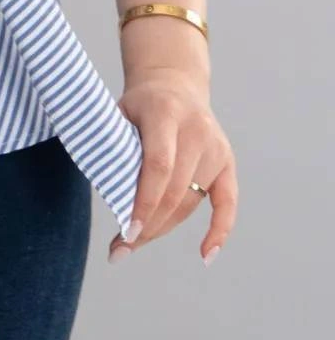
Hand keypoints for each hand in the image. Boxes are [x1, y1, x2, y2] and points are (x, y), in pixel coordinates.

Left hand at [109, 67, 237, 264]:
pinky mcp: (227, 161)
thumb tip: (111, 199)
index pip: (159, 165)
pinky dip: (220, 230)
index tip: (127, 232)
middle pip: (175, 190)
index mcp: (166, 112)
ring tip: (134, 245)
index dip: (143, 202)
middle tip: (120, 248)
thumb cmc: (138, 105)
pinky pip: (227, 202)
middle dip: (148, 225)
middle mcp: (197, 129)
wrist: (173, 83)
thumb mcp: (120, 114)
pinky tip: (206, 255)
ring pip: (191, 201)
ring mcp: (216, 146)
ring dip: (163, 228)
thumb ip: (115, 149)